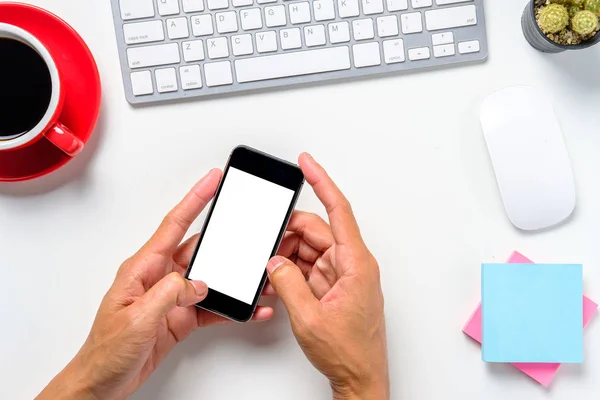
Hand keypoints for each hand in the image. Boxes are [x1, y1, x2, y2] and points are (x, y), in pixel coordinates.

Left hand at [37, 169, 273, 399]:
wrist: (104, 382)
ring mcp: (172, 297)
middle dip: (225, 241)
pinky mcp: (182, 316)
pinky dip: (230, 307)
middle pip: (199, 249)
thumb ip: (169, 294)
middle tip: (247, 231)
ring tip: (253, 277)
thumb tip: (198, 283)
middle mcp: (160, 278)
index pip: (174, 225)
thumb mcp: (136, 319)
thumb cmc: (107, 350)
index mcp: (143, 268)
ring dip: (232, 279)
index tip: (212, 180)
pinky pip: (212, 305)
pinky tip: (245, 309)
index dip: (195, 199)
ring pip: (209, 278)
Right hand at [269, 154, 388, 399]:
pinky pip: (308, 267)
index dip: (322, 182)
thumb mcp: (309, 318)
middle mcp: (351, 264)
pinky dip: (290, 271)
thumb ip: (287, 282)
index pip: (339, 211)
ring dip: (286, 256)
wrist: (359, 377)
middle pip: (315, 231)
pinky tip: (277, 280)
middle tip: (265, 245)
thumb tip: (274, 259)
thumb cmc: (349, 352)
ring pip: (308, 249)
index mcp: (356, 264)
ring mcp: (341, 275)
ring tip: (269, 270)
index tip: (307, 163)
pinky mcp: (332, 286)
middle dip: (287, 235)